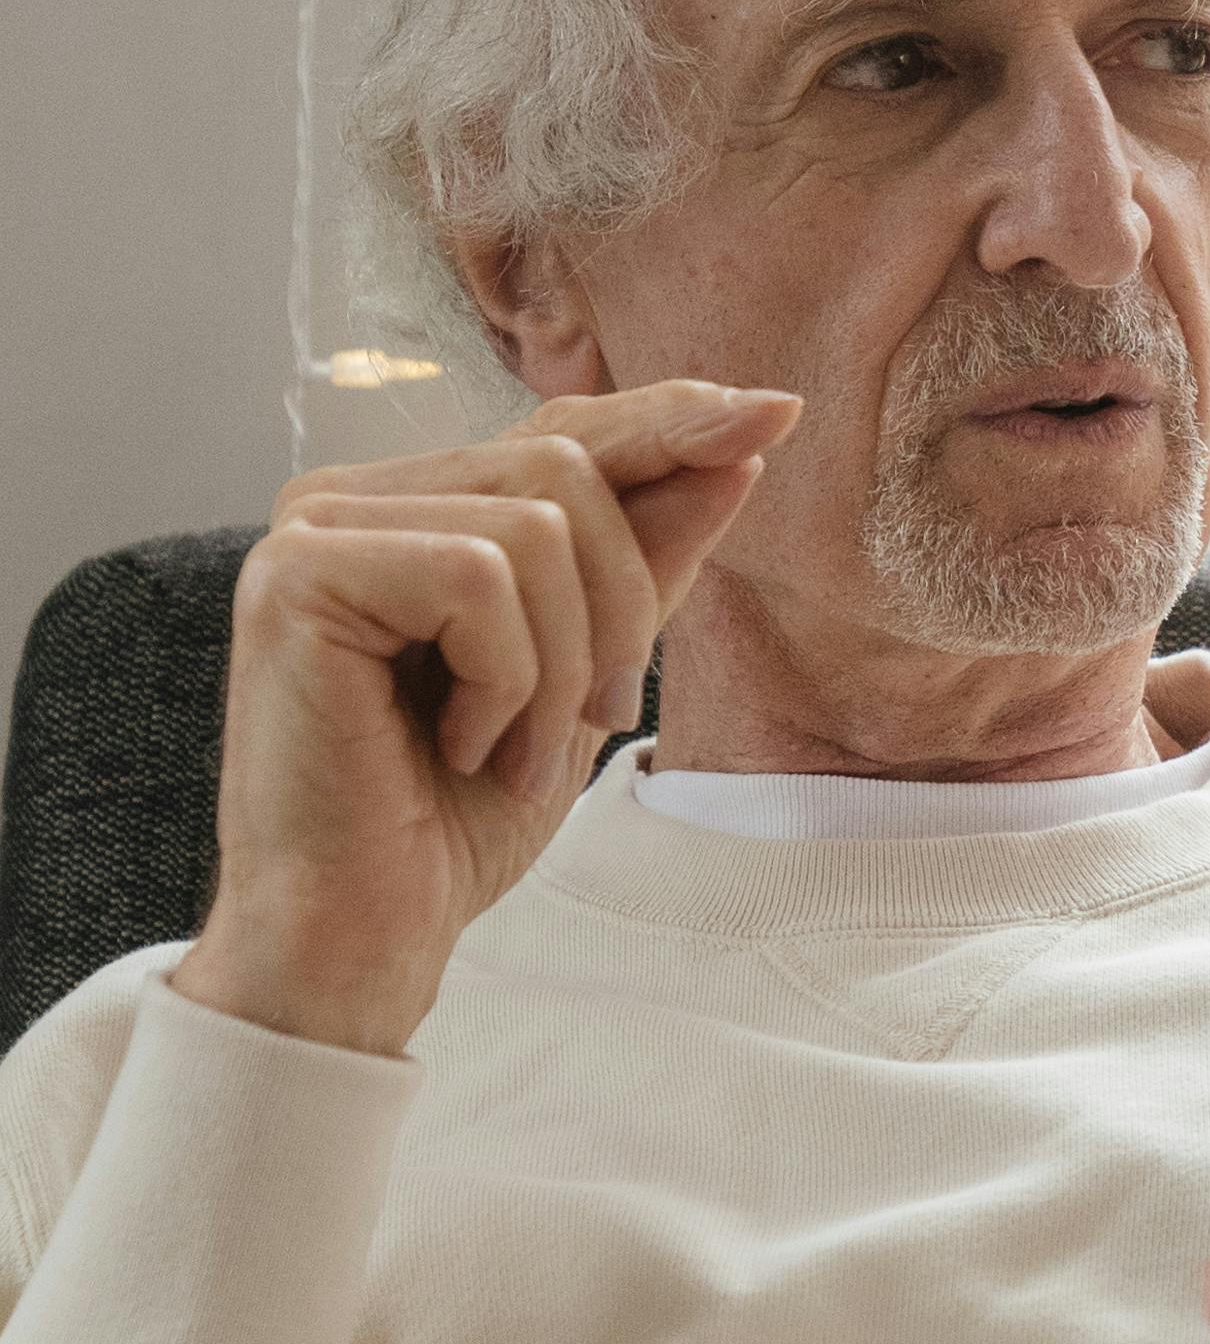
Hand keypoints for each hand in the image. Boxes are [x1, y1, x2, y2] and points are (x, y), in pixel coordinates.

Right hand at [175, 378, 804, 1057]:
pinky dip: (507, 679)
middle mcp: (350, 499)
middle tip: (598, 719)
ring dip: (562, 664)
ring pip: (534, 522)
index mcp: (411, 510)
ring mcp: (315, 530)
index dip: (668, 423)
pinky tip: (461, 745)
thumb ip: (644, 560)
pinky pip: (478, 577)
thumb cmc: (456, 819)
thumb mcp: (586, 674)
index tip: (777, 410)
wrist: (366, 933)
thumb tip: (735, 446)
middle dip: (622, 605)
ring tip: (514, 755)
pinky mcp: (298, 575)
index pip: (561, 431)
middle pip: (562, 463)